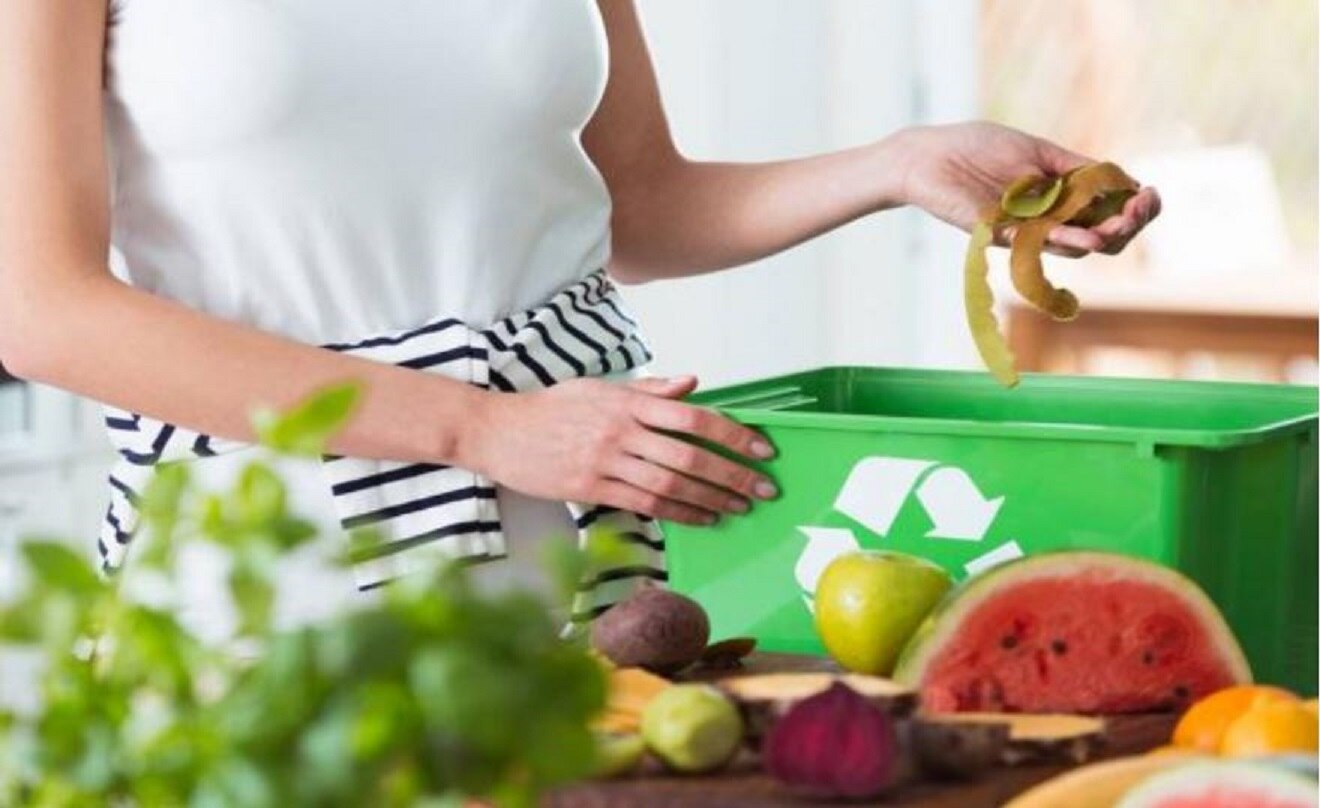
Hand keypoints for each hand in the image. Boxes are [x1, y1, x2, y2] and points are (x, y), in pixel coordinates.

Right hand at [461, 376, 777, 524]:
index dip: (731, 434)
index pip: (692, 416)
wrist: (500, 431)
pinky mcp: (591, 489)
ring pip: (670, 485)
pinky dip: (679, 513)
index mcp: (627, 403)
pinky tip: (702, 518)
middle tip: (763, 487)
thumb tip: (692, 384)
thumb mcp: (600, 388)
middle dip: (732, 473)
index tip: (760, 448)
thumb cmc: (551, 408)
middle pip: (689, 455)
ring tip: (738, 507)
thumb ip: (649, 390)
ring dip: (711, 498)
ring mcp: (605, 462)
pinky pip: (645, 504)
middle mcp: (620, 431)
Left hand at [889, 121, 1160, 256]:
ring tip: (1124, 223)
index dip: (1136, 208)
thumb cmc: (976, 148)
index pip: (1108, 213)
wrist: (928, 156)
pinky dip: (1065, 238)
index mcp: (1060, 198)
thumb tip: (1122, 180)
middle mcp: (1046, 220)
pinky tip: (1089, 236)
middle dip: (1129, 224)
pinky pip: (1037, 243)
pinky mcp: (999, 234)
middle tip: (1142, 207)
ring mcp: (1024, 231)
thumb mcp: (1037, 151)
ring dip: (1104, 235)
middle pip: (1101, 237)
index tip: (1151, 194)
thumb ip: (1075, 167)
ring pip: (1075, 246)